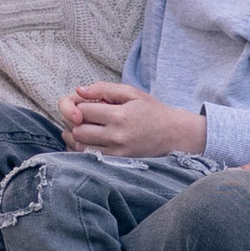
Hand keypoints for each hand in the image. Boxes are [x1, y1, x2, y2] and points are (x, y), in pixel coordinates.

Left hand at [60, 80, 205, 157]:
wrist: (174, 134)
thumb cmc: (152, 111)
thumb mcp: (132, 93)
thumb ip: (104, 89)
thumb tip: (79, 91)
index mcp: (120, 115)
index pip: (83, 110)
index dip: (79, 105)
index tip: (86, 104)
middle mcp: (116, 136)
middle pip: (78, 130)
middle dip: (75, 121)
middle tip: (82, 116)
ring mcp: (117, 152)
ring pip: (80, 146)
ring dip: (76, 135)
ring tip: (84, 126)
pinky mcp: (118, 161)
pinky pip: (89, 157)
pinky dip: (82, 148)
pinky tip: (88, 139)